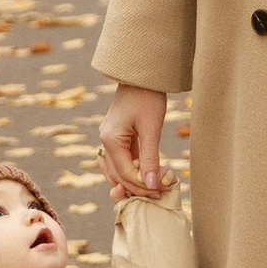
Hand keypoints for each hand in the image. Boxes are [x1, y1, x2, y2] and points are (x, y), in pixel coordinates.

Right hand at [100, 83, 167, 197]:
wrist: (142, 75)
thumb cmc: (148, 97)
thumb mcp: (152, 128)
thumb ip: (151, 158)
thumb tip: (152, 185)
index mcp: (110, 139)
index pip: (125, 173)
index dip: (143, 186)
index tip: (161, 191)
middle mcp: (106, 140)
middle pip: (119, 174)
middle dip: (139, 186)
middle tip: (160, 193)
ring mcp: (109, 138)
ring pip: (118, 170)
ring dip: (134, 180)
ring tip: (154, 187)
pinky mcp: (117, 136)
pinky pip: (122, 160)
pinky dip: (133, 169)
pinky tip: (147, 175)